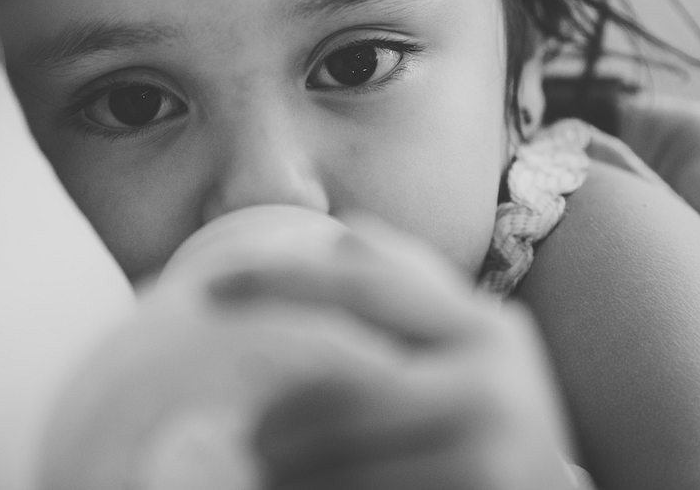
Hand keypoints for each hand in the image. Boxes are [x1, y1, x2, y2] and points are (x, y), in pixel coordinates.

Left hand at [210, 215, 577, 489]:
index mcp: (481, 326)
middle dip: (275, 422)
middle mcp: (492, 383)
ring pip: (343, 464)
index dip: (280, 280)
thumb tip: (342, 234)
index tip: (207, 290)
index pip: (364, 284)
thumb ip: (408, 291)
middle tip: (246, 440)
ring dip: (288, 479)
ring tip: (270, 481)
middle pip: (342, 391)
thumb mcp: (463, 349)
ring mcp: (491, 454)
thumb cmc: (486, 426)